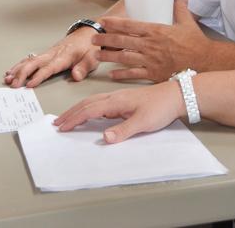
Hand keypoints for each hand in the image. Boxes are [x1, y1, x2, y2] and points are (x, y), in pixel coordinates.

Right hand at [3, 29, 98, 87]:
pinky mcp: (47, 53)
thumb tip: (75, 76)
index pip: (48, 68)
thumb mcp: (92, 57)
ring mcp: (48, 53)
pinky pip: (30, 59)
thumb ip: (83, 67)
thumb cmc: (89, 46)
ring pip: (30, 61)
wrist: (88, 32)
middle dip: (22, 74)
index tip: (29, 85)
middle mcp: (53, 54)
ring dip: (18, 70)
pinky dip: (20, 65)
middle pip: (34, 64)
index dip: (38, 76)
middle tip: (13, 85)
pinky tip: (12, 71)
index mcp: (64, 56)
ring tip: (8, 79)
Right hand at [53, 82, 183, 142]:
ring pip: (92, 102)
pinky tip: (90, 113)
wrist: (176, 95)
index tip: (62, 127)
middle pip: (87, 104)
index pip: (89, 110)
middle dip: (71, 113)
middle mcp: (114, 97)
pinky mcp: (124, 100)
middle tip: (58, 122)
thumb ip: (123, 130)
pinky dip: (89, 108)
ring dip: (78, 110)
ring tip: (68, 118)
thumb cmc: (161, 107)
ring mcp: (119, 97)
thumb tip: (105, 138)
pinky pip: (100, 103)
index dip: (74, 119)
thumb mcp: (143, 122)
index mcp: (116, 101)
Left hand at [94, 0, 208, 81]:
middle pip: (122, 41)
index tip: (103, 21)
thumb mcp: (187, 22)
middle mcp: (149, 45)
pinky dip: (122, 75)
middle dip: (105, 39)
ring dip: (108, 56)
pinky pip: (134, 74)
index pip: (130, 25)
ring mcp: (150, 60)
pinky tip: (112, 74)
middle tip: (93, 38)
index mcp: (155, 30)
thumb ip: (180, 7)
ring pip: (124, 58)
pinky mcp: (154, 74)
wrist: (205, 63)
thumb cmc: (196, 43)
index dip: (114, 23)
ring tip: (96, 55)